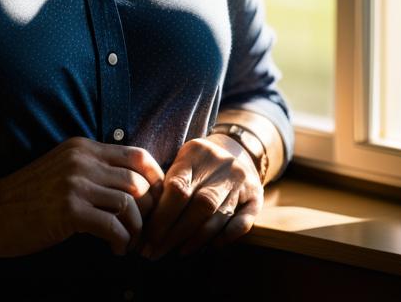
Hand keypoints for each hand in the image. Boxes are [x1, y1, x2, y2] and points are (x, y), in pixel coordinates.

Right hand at [0, 137, 164, 258]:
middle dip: (150, 211)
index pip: (137, 155)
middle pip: (139, 181)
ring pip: (130, 203)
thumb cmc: (27, 197)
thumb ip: (92, 170)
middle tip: (145, 231)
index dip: (156, 181)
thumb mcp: (62, 170)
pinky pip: (113, 226)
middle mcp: (82, 160)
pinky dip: (121, 242)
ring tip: (129, 243)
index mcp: (82, 147)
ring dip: (137, 230)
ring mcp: (75, 184)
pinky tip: (115, 250)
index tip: (156, 204)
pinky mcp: (69, 210)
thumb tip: (132, 188)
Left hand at [136, 133, 262, 260]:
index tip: (147, 238)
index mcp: (196, 152)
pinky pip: (243, 223)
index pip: (177, 187)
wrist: (237, 150)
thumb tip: (143, 218)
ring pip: (219, 216)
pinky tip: (209, 247)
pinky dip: (225, 238)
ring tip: (178, 252)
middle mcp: (222, 165)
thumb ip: (166, 183)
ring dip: (196, 239)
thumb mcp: (182, 160)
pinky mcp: (257, 197)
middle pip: (199, 205)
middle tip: (156, 251)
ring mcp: (242, 181)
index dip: (161, 217)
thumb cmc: (198, 162)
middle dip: (174, 233)